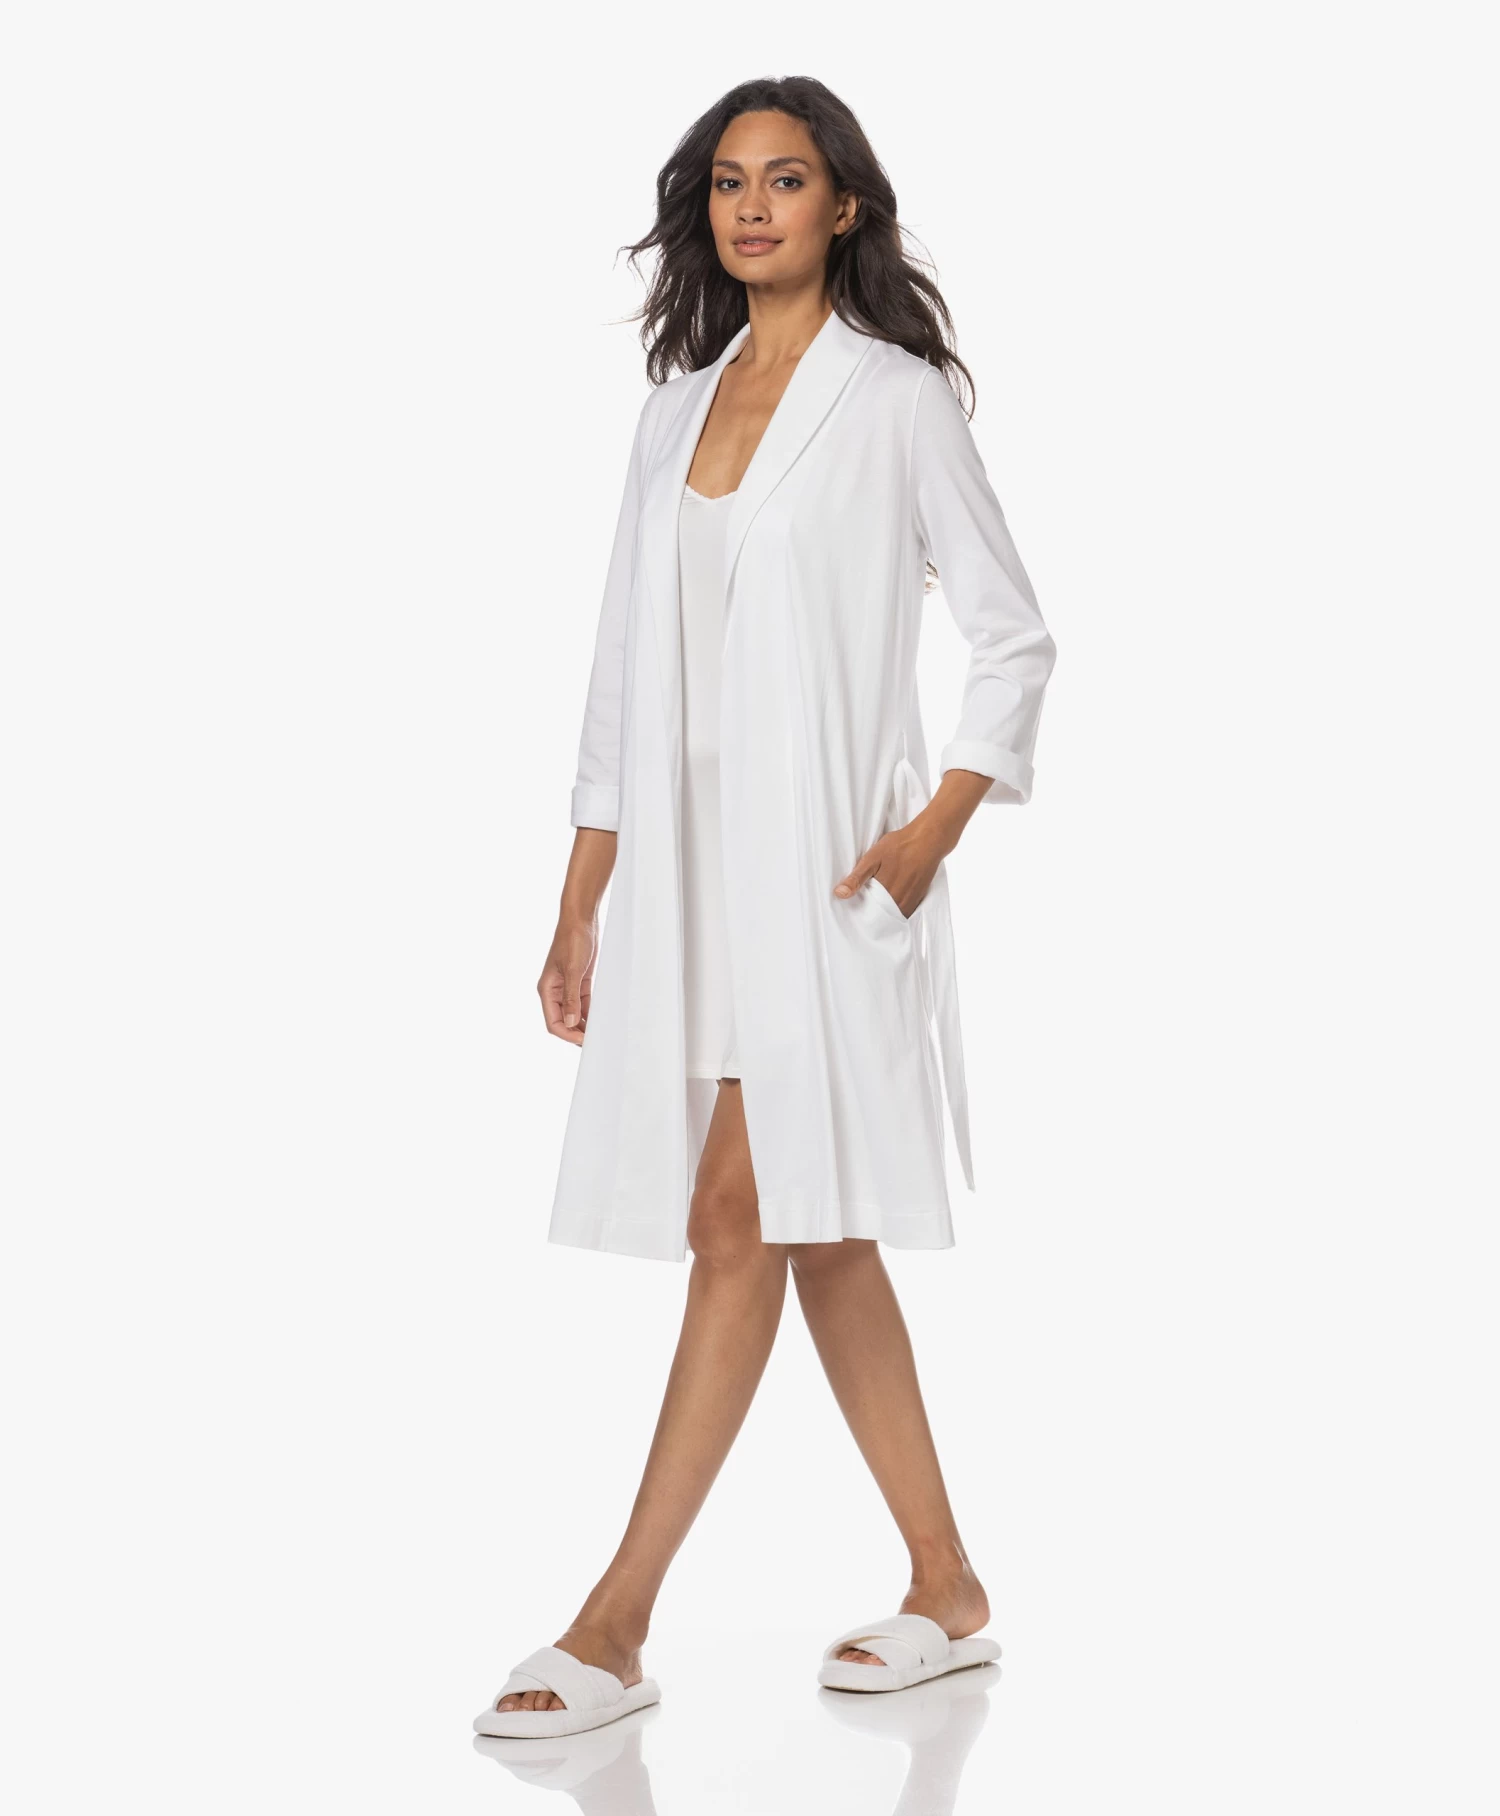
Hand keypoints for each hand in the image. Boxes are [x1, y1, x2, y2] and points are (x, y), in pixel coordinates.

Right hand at [538, 915, 597, 1044]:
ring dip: (584, 1024)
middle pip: (563, 1021)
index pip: (553, 1022)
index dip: (567, 1034)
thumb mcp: (573, 970)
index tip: (583, 1040)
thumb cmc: (573, 940)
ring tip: (599, 1033)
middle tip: (594, 1041)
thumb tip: (569, 1023)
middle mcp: (554, 991)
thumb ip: (571, 998)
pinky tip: (600, 1019)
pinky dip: (590, 1012)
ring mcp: (567, 987)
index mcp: (547, 989)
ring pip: (574, 1014)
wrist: (581, 920)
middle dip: (576, 1032)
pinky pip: (583, 1003)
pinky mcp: (579, 982)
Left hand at [833, 823, 943, 919]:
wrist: (928, 840)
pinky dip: (896, 911)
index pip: (868, 915)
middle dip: (871, 917)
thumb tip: (839, 894)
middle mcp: (899, 902)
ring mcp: (911, 901)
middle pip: (881, 918)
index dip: (859, 914)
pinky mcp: (918, 898)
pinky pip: (905, 912)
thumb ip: (857, 878)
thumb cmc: (899, 846)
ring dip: (884, 915)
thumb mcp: (872, 858)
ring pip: (894, 916)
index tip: (851, 912)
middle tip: (861, 911)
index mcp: (885, 894)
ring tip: (874, 908)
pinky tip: (890, 903)